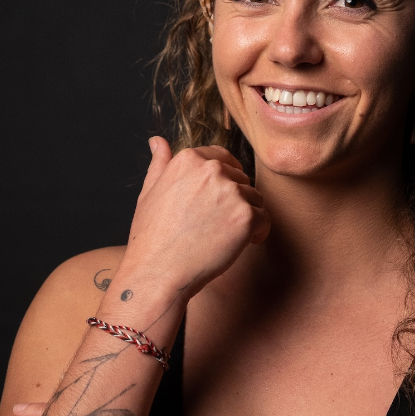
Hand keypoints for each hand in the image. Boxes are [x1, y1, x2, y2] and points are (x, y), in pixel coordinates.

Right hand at [117, 138, 270, 300]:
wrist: (157, 274)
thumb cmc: (151, 238)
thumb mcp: (149, 193)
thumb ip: (160, 164)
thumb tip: (158, 141)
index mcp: (188, 159)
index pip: (223, 158)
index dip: (225, 179)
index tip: (219, 199)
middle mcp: (211, 170)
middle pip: (241, 178)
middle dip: (234, 200)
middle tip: (215, 226)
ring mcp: (230, 191)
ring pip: (255, 198)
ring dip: (245, 216)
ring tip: (222, 237)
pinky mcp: (246, 216)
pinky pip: (265, 219)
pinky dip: (257, 233)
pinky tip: (239, 245)